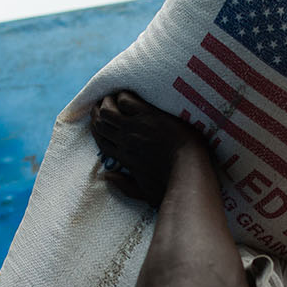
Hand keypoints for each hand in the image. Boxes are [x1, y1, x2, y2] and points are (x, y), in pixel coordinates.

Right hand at [89, 91, 207, 206]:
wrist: (190, 169)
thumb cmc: (172, 184)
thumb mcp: (144, 193)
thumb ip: (124, 186)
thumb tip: (106, 176)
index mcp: (124, 159)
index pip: (102, 141)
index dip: (96, 129)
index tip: (97, 121)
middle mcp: (125, 142)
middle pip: (101, 124)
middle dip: (98, 113)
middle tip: (102, 103)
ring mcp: (135, 127)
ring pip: (108, 111)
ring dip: (107, 102)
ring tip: (112, 96)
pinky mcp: (149, 115)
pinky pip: (126, 101)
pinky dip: (123, 95)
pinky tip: (127, 93)